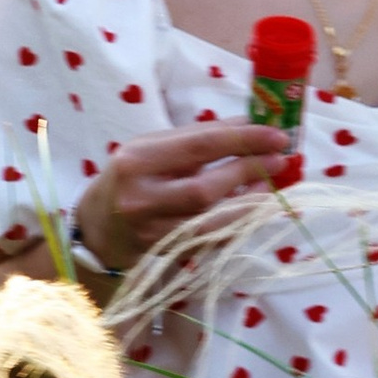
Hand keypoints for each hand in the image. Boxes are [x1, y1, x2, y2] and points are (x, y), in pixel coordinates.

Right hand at [74, 123, 296, 276]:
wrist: (97, 228)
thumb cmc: (130, 178)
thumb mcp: (152, 148)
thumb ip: (198, 137)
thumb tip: (249, 123)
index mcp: (137, 160)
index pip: (199, 146)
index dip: (243, 140)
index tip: (276, 135)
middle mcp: (142, 197)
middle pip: (205, 188)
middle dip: (248, 171)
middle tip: (279, 160)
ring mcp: (152, 231)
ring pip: (210, 221)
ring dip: (248, 203)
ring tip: (270, 187)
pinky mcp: (164, 254)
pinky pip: (210, 240)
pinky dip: (236, 224)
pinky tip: (251, 211)